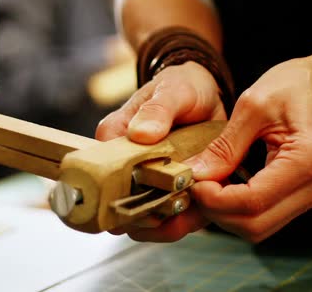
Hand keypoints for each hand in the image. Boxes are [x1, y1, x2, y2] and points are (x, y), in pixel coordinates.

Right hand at [95, 61, 226, 239]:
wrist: (208, 96)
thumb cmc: (183, 87)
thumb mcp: (173, 90)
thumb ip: (158, 109)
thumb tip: (141, 134)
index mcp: (115, 139)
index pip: (103, 173)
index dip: (120, 191)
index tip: (145, 195)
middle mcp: (125, 167)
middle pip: (121, 206)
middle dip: (145, 215)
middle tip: (174, 206)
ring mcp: (148, 185)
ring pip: (144, 221)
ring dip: (166, 222)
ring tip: (189, 210)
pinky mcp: (170, 195)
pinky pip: (170, 220)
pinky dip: (184, 222)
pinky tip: (200, 211)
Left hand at [172, 49, 311, 242]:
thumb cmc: (296, 84)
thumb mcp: (253, 104)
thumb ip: (224, 146)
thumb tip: (196, 175)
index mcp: (307, 159)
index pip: (252, 201)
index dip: (214, 200)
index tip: (193, 182)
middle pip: (255, 224)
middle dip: (218, 211)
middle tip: (197, 186)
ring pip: (260, 227)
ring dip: (228, 213)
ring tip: (210, 185)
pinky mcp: (306, 194)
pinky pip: (268, 215)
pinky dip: (242, 208)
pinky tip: (227, 186)